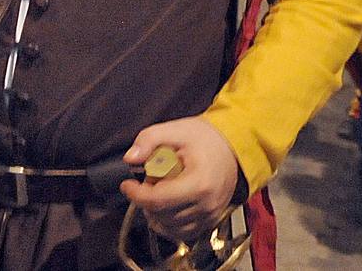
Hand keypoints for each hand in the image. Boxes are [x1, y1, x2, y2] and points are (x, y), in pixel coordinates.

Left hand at [119, 118, 238, 242]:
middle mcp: (206, 205)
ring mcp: (210, 216)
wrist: (234, 148)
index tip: (127, 185)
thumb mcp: (175, 129)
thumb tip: (130, 158)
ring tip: (159, 190)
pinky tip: (166, 205)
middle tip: (148, 181)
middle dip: (147, 200)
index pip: (158, 200)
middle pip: (162, 215)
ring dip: (156, 213)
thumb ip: (149, 139)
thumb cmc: (206, 139)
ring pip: (170, 227)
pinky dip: (168, 223)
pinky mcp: (210, 221)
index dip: (136, 194)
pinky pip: (182, 232)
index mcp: (199, 183)